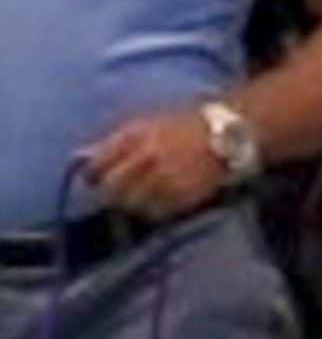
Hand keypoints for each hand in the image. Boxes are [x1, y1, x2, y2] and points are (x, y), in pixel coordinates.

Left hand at [81, 110, 224, 219]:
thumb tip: (81, 157)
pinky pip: (155, 214)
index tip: (95, 180)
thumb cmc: (179, 126)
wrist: (221, 133)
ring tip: (139, 197)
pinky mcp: (181, 196)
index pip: (97, 166)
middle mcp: (146, 158)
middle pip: (112, 190)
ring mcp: (164, 179)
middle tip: (116, 193)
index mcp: (133, 137)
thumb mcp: (143, 124)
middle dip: (110, 193)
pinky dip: (152, 211)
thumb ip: (112, 142)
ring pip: (132, 205)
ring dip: (131, 204)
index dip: (92, 177)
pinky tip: (158, 202)